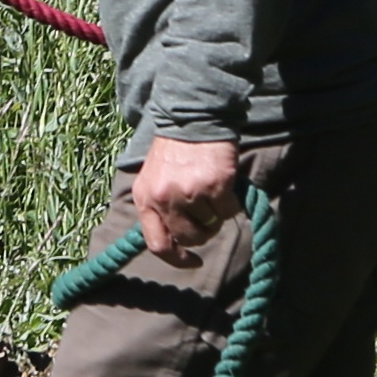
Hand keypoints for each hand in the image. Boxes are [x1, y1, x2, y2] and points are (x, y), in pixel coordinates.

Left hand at [132, 136, 245, 266]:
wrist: (193, 116)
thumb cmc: (175, 149)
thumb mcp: (154, 178)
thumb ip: (160, 206)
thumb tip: (176, 239)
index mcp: (145, 198)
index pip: (157, 244)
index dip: (177, 258)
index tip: (193, 260)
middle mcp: (165, 198)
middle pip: (189, 238)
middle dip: (202, 231)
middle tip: (208, 214)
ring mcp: (190, 192)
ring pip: (212, 225)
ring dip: (217, 213)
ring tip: (214, 191)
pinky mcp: (215, 185)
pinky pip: (228, 210)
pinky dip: (232, 202)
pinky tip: (227, 185)